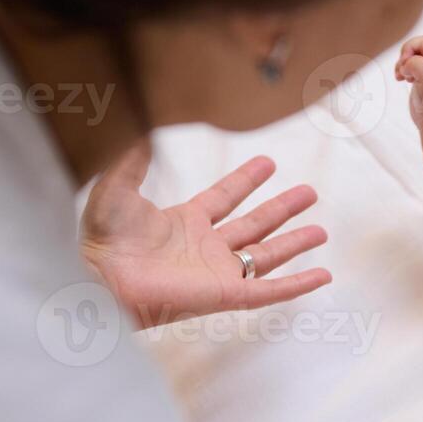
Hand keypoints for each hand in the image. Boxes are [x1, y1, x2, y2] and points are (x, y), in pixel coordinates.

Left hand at [79, 141, 330, 327]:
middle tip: (310, 192)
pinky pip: (269, 289)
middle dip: (282, 209)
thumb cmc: (101, 237)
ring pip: (267, 256)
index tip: (269, 162)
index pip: (224, 198)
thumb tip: (138, 127)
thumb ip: (133, 160)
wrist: (101, 277)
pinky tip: (321, 275)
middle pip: (254, 226)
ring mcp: (218, 272)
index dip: (246, 180)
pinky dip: (297, 284)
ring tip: (321, 230)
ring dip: (294, 243)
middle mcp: (205, 248)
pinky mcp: (226, 294)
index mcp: (183, 222)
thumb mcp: (118, 188)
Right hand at [396, 33, 422, 130]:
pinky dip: (400, 69)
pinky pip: (406, 64)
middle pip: (420, 43)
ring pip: (411, 54)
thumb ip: (416, 61)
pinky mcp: (419, 77)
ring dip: (402, 61)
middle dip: (409, 52)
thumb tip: (406, 62)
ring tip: (401, 75)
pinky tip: (399, 79)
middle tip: (405, 66)